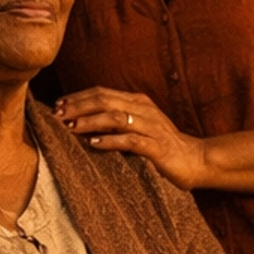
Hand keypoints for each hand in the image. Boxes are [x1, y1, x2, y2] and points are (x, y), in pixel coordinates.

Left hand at [54, 87, 207, 191]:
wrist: (196, 160)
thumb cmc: (163, 146)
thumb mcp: (138, 128)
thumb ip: (116, 122)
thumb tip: (83, 122)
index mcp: (138, 102)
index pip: (102, 93)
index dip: (78, 97)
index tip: (57, 106)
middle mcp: (144, 110)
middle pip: (105, 100)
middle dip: (78, 107)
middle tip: (58, 115)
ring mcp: (151, 127)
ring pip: (115, 117)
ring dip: (90, 121)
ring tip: (71, 128)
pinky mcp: (157, 147)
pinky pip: (130, 141)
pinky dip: (110, 141)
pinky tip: (94, 144)